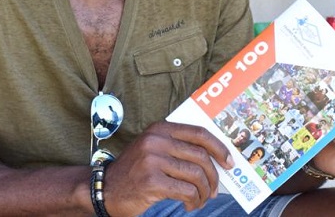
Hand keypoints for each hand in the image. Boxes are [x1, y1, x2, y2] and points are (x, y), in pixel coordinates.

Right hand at [102, 121, 233, 216]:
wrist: (105, 189)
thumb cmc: (135, 171)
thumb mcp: (153, 149)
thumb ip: (178, 147)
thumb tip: (214, 159)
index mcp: (160, 128)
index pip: (199, 133)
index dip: (219, 148)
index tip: (229, 162)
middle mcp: (156, 140)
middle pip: (200, 156)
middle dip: (213, 176)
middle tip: (215, 190)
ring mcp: (153, 160)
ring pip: (196, 175)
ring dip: (204, 192)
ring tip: (199, 200)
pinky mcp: (152, 181)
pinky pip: (186, 191)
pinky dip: (193, 201)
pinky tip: (189, 205)